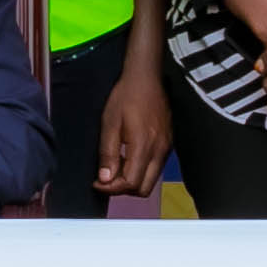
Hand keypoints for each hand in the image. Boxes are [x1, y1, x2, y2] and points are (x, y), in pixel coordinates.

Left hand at [94, 56, 172, 197]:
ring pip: (151, 179)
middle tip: (106, 179)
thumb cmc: (126, 96)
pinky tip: (129, 156)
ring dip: (133, 180)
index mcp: (143, 146)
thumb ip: (108, 153)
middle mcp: (159, 151)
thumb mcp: (110, 123)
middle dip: (124, 189)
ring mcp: (166, 147)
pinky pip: (156, 167)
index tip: (97, 183)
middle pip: (144, 188)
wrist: (146, 77)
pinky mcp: (169, 143)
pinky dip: (141, 169)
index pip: (131, 183)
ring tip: (116, 166)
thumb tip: (105, 180)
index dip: (112, 188)